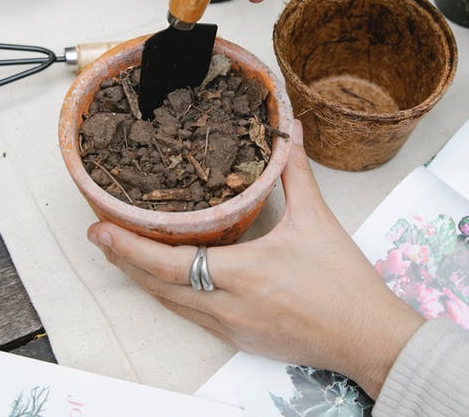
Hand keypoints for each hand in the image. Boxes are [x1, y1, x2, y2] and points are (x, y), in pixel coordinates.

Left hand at [86, 120, 423, 397]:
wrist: (368, 338)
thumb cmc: (345, 283)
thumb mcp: (317, 220)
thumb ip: (294, 172)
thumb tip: (288, 129)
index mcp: (244, 274)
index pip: (171, 263)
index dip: (130, 247)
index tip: (101, 230)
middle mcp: (229, 307)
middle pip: (159, 287)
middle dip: (125, 261)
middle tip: (99, 237)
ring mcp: (232, 327)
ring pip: (172, 304)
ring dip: (145, 279)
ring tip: (123, 253)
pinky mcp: (240, 339)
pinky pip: (193, 316)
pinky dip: (171, 294)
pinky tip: (166, 278)